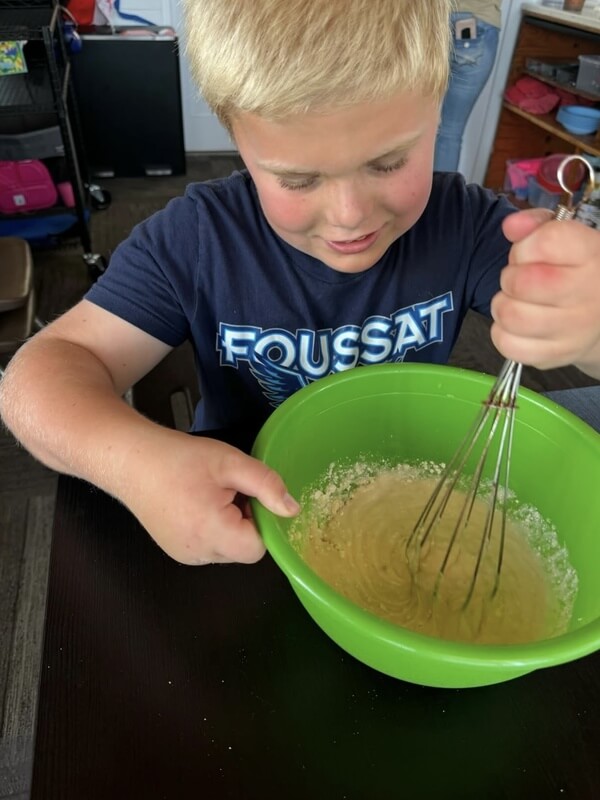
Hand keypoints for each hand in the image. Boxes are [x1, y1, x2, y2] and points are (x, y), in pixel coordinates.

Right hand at [120, 431, 299, 564]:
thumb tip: (292, 510)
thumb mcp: (230, 462)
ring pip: (227, 549)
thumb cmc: (178, 459)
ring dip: (229, 525)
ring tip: (208, 494)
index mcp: (212, 533)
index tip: (246, 495)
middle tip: (227, 490)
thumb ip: (267, 485)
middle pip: (243, 549)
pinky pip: (209, 547)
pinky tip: (196, 504)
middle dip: (245, 521)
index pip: (259, 547)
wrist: (131, 460)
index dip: (261, 520)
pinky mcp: (176, 551)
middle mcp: (198, 553)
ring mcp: (185, 556)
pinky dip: (211, 528)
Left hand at [490, 209, 599, 376]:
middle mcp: (588, 293)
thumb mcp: (567, 238)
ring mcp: (574, 329)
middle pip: (521, 282)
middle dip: (509, 277)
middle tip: (519, 280)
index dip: (524, 246)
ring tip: (516, 301)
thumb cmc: (577, 271)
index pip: (546, 242)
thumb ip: (537, 225)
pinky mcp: (556, 354)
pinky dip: (503, 334)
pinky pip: (509, 346)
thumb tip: (511, 227)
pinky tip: (517, 325)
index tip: (529, 252)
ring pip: (511, 316)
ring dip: (503, 305)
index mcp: (591, 255)